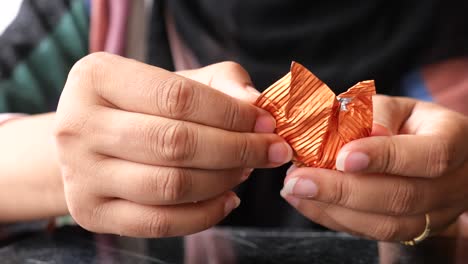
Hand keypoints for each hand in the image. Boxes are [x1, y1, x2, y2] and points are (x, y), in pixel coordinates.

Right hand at [55, 53, 291, 236]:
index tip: (267, 124)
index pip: (178, 97)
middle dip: (238, 149)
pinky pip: (159, 223)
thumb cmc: (141, 106)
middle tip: (272, 151)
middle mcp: (78, 125)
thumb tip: (256, 103)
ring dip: (223, 180)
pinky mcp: (90, 212)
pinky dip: (204, 214)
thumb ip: (220, 82)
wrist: (91, 141)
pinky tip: (227, 199)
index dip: (231, 114)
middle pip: (175, 143)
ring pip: (170, 186)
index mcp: (96, 78)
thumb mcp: (175, 79)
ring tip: (245, 170)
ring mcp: (79, 174)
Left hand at [281, 95, 467, 240]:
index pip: (428, 155)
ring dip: (333, 209)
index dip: (384, 158)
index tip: (341, 157)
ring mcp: (435, 215)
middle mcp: (451, 184)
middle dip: (343, 191)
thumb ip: (377, 115)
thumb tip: (355, 135)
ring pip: (386, 225)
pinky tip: (305, 201)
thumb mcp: (398, 107)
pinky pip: (370, 233)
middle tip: (298, 179)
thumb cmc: (408, 124)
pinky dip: (332, 218)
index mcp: (453, 141)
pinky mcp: (410, 232)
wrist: (430, 155)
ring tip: (295, 189)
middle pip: (401, 198)